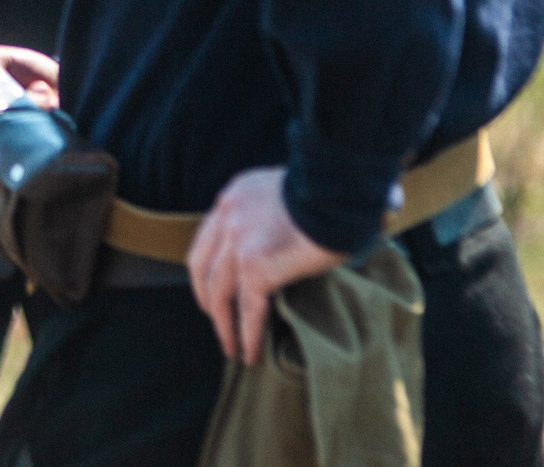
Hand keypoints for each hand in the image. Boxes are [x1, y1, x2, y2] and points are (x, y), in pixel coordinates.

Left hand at [187, 167, 343, 364]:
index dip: (208, 268)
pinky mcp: (256, 267)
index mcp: (235, 195)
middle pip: (203, 267)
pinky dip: (247, 335)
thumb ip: (273, 213)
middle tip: (218, 321)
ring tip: (232, 348)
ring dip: (224, 326)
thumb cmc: (331, 192)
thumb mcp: (288, 192)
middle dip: (208, 299)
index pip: (208, 237)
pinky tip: (251, 353)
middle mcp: (229, 216)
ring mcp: (238, 241)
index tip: (214, 288)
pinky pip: (248, 310)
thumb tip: (282, 241)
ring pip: (219, 294)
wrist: (341, 190)